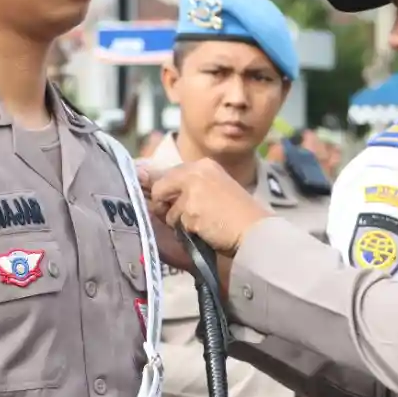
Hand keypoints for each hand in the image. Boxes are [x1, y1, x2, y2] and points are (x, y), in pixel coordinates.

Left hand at [145, 158, 270, 255]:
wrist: (255, 231)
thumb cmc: (235, 215)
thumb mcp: (211, 190)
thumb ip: (184, 187)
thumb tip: (143, 181)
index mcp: (203, 165)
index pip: (167, 174)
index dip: (163, 191)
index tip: (162, 200)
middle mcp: (195, 171)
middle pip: (159, 188)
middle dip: (166, 206)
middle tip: (189, 216)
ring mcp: (192, 188)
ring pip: (166, 210)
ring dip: (179, 222)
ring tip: (204, 223)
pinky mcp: (190, 208)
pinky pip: (175, 224)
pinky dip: (186, 231)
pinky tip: (206, 229)